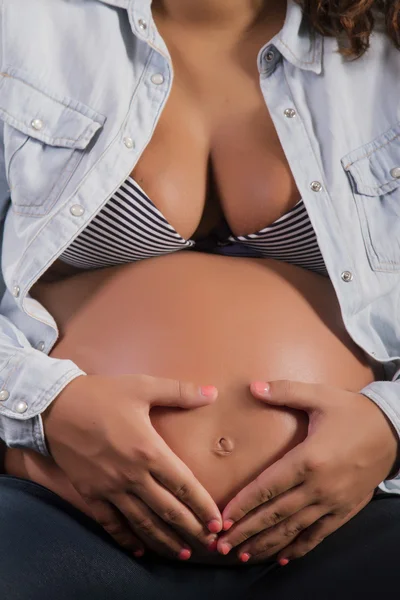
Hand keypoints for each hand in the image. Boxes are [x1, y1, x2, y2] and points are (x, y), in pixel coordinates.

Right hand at [43, 374, 221, 559]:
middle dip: (192, 530)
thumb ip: (180, 392)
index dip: (203, 507)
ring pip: (143, 523)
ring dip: (165, 541)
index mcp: (149, 451)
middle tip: (210, 544)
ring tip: (183, 554)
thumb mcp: (143, 386)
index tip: (218, 522)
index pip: (184, 486)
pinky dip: (126, 539)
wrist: (54, 406)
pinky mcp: (90, 493)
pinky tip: (140, 550)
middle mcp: (132, 476)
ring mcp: (110, 488)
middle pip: (168, 511)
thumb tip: (212, 392)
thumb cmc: (102, 395)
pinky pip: (111, 523)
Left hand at [217, 380, 397, 563]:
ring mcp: (333, 502)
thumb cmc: (353, 412)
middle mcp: (319, 487)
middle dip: (247, 530)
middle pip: (275, 514)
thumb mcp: (320, 396)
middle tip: (222, 545)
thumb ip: (285, 391)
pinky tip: (282, 557)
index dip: (244, 505)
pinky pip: (318, 534)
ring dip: (267, 543)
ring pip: (293, 529)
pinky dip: (299, 547)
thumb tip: (253, 386)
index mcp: (309, 459)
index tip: (224, 518)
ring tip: (243, 555)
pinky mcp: (345, 510)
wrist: (393, 431)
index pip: (268, 487)